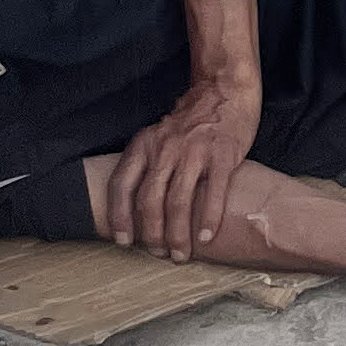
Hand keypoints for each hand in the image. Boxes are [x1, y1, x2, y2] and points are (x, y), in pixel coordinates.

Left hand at [103, 75, 260, 258]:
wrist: (225, 90)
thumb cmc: (191, 121)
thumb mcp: (158, 135)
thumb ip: (147, 164)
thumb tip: (136, 207)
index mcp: (144, 144)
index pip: (122, 184)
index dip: (119, 216)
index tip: (123, 241)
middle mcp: (165, 147)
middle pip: (150, 199)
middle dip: (152, 233)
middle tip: (159, 253)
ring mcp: (195, 150)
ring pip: (179, 201)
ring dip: (178, 234)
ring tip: (181, 254)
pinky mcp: (223, 154)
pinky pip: (214, 193)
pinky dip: (209, 219)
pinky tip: (207, 237)